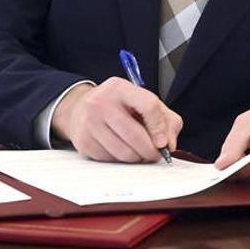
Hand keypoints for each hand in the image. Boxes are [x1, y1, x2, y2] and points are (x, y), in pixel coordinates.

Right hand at [51, 78, 182, 162]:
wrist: (80, 108)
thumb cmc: (117, 105)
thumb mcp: (142, 101)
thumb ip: (165, 119)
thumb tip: (169, 144)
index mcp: (120, 88)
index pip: (148, 106)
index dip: (160, 127)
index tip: (163, 142)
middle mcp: (102, 102)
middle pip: (135, 135)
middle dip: (150, 151)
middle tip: (155, 154)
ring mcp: (90, 122)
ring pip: (123, 152)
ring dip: (137, 158)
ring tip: (140, 153)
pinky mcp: (83, 141)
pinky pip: (110, 160)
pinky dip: (121, 161)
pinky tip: (122, 151)